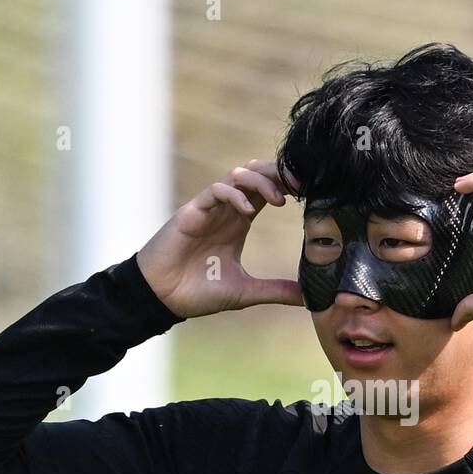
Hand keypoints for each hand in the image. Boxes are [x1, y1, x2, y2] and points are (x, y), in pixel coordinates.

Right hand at [136, 160, 302, 317]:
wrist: (161, 297)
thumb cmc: (197, 292)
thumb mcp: (244, 292)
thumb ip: (274, 290)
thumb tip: (306, 298)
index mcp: (238, 223)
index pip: (266, 191)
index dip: (287, 186)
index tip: (310, 193)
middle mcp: (226, 211)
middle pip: (255, 175)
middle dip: (278, 174)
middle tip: (301, 186)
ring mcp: (209, 209)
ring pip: (237, 175)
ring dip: (260, 181)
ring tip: (279, 199)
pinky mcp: (193, 212)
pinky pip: (216, 191)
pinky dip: (234, 194)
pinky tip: (248, 210)